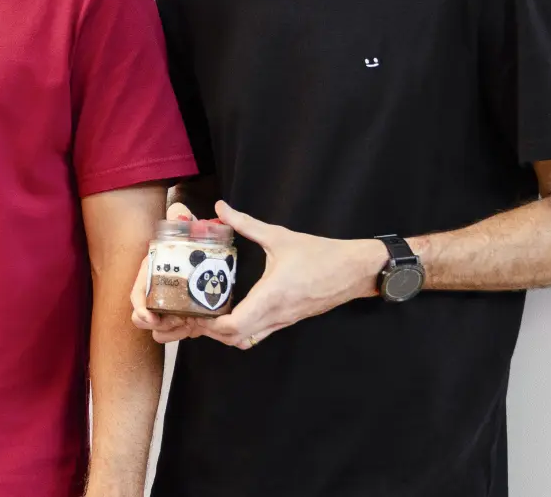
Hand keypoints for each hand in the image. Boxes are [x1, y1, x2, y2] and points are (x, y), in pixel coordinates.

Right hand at [129, 202, 203, 343]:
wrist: (203, 248)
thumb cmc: (190, 239)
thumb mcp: (186, 227)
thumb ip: (182, 218)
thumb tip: (180, 214)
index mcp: (151, 274)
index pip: (137, 296)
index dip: (140, 310)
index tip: (149, 317)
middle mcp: (156, 293)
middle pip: (144, 319)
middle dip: (158, 325)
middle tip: (178, 321)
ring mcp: (168, 308)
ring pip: (159, 332)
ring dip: (171, 333)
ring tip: (189, 324)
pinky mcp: (182, 317)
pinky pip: (177, 335)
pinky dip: (184, 334)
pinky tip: (198, 326)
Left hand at [190, 200, 385, 349]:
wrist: (355, 270)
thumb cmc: (320, 254)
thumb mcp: (279, 236)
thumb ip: (246, 223)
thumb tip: (220, 208)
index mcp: (271, 296)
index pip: (235, 326)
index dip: (211, 325)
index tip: (196, 311)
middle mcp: (276, 315)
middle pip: (235, 340)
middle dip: (211, 331)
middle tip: (195, 312)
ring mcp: (283, 321)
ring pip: (247, 341)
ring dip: (225, 334)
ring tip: (210, 314)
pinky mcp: (289, 321)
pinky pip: (259, 334)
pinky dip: (241, 331)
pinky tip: (232, 312)